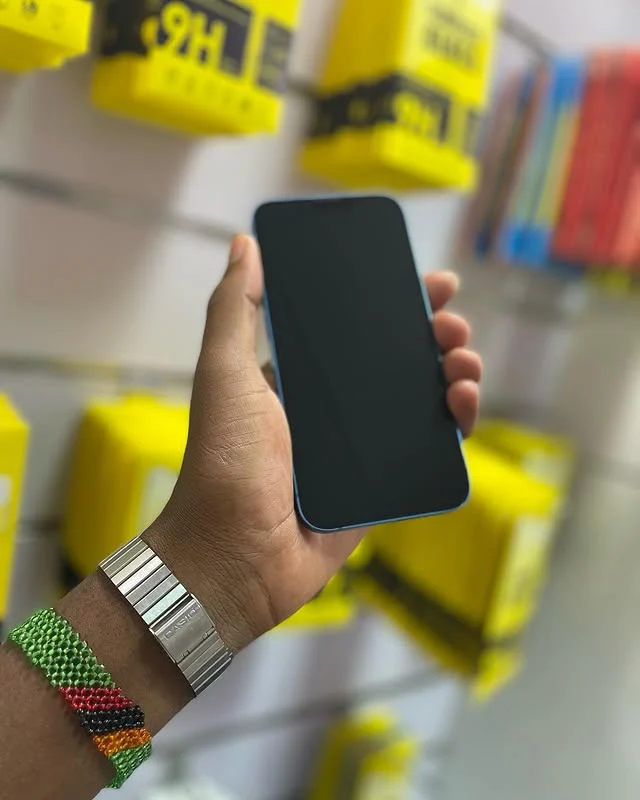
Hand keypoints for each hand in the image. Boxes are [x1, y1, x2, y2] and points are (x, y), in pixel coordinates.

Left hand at [148, 235, 480, 651]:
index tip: (431, 283)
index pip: (359, 328)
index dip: (397, 303)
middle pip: (400, 360)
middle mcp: (336, 408)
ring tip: (463, 363)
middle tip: (452, 326)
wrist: (235, 553)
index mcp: (302, 377)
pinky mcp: (383, 485)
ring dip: (454, 374)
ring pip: (423, 401)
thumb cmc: (224, 460)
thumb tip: (246, 244)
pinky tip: (464, 408)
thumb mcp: (224, 372)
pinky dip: (455, 427)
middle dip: (435, 335)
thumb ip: (235, 308)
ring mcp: (363, 448)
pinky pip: (428, 450)